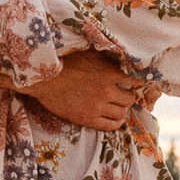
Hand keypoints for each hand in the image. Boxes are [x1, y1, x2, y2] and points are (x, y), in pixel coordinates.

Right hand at [26, 50, 141, 131]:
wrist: (42, 79)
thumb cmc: (64, 62)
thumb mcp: (88, 53)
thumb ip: (107, 57)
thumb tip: (123, 56)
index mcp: (107, 73)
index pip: (134, 81)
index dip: (137, 82)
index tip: (136, 82)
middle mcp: (105, 91)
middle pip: (129, 99)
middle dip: (128, 96)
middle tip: (123, 94)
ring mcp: (96, 107)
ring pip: (121, 113)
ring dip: (122, 109)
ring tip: (118, 106)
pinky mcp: (86, 119)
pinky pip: (109, 126)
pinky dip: (116, 123)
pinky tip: (115, 118)